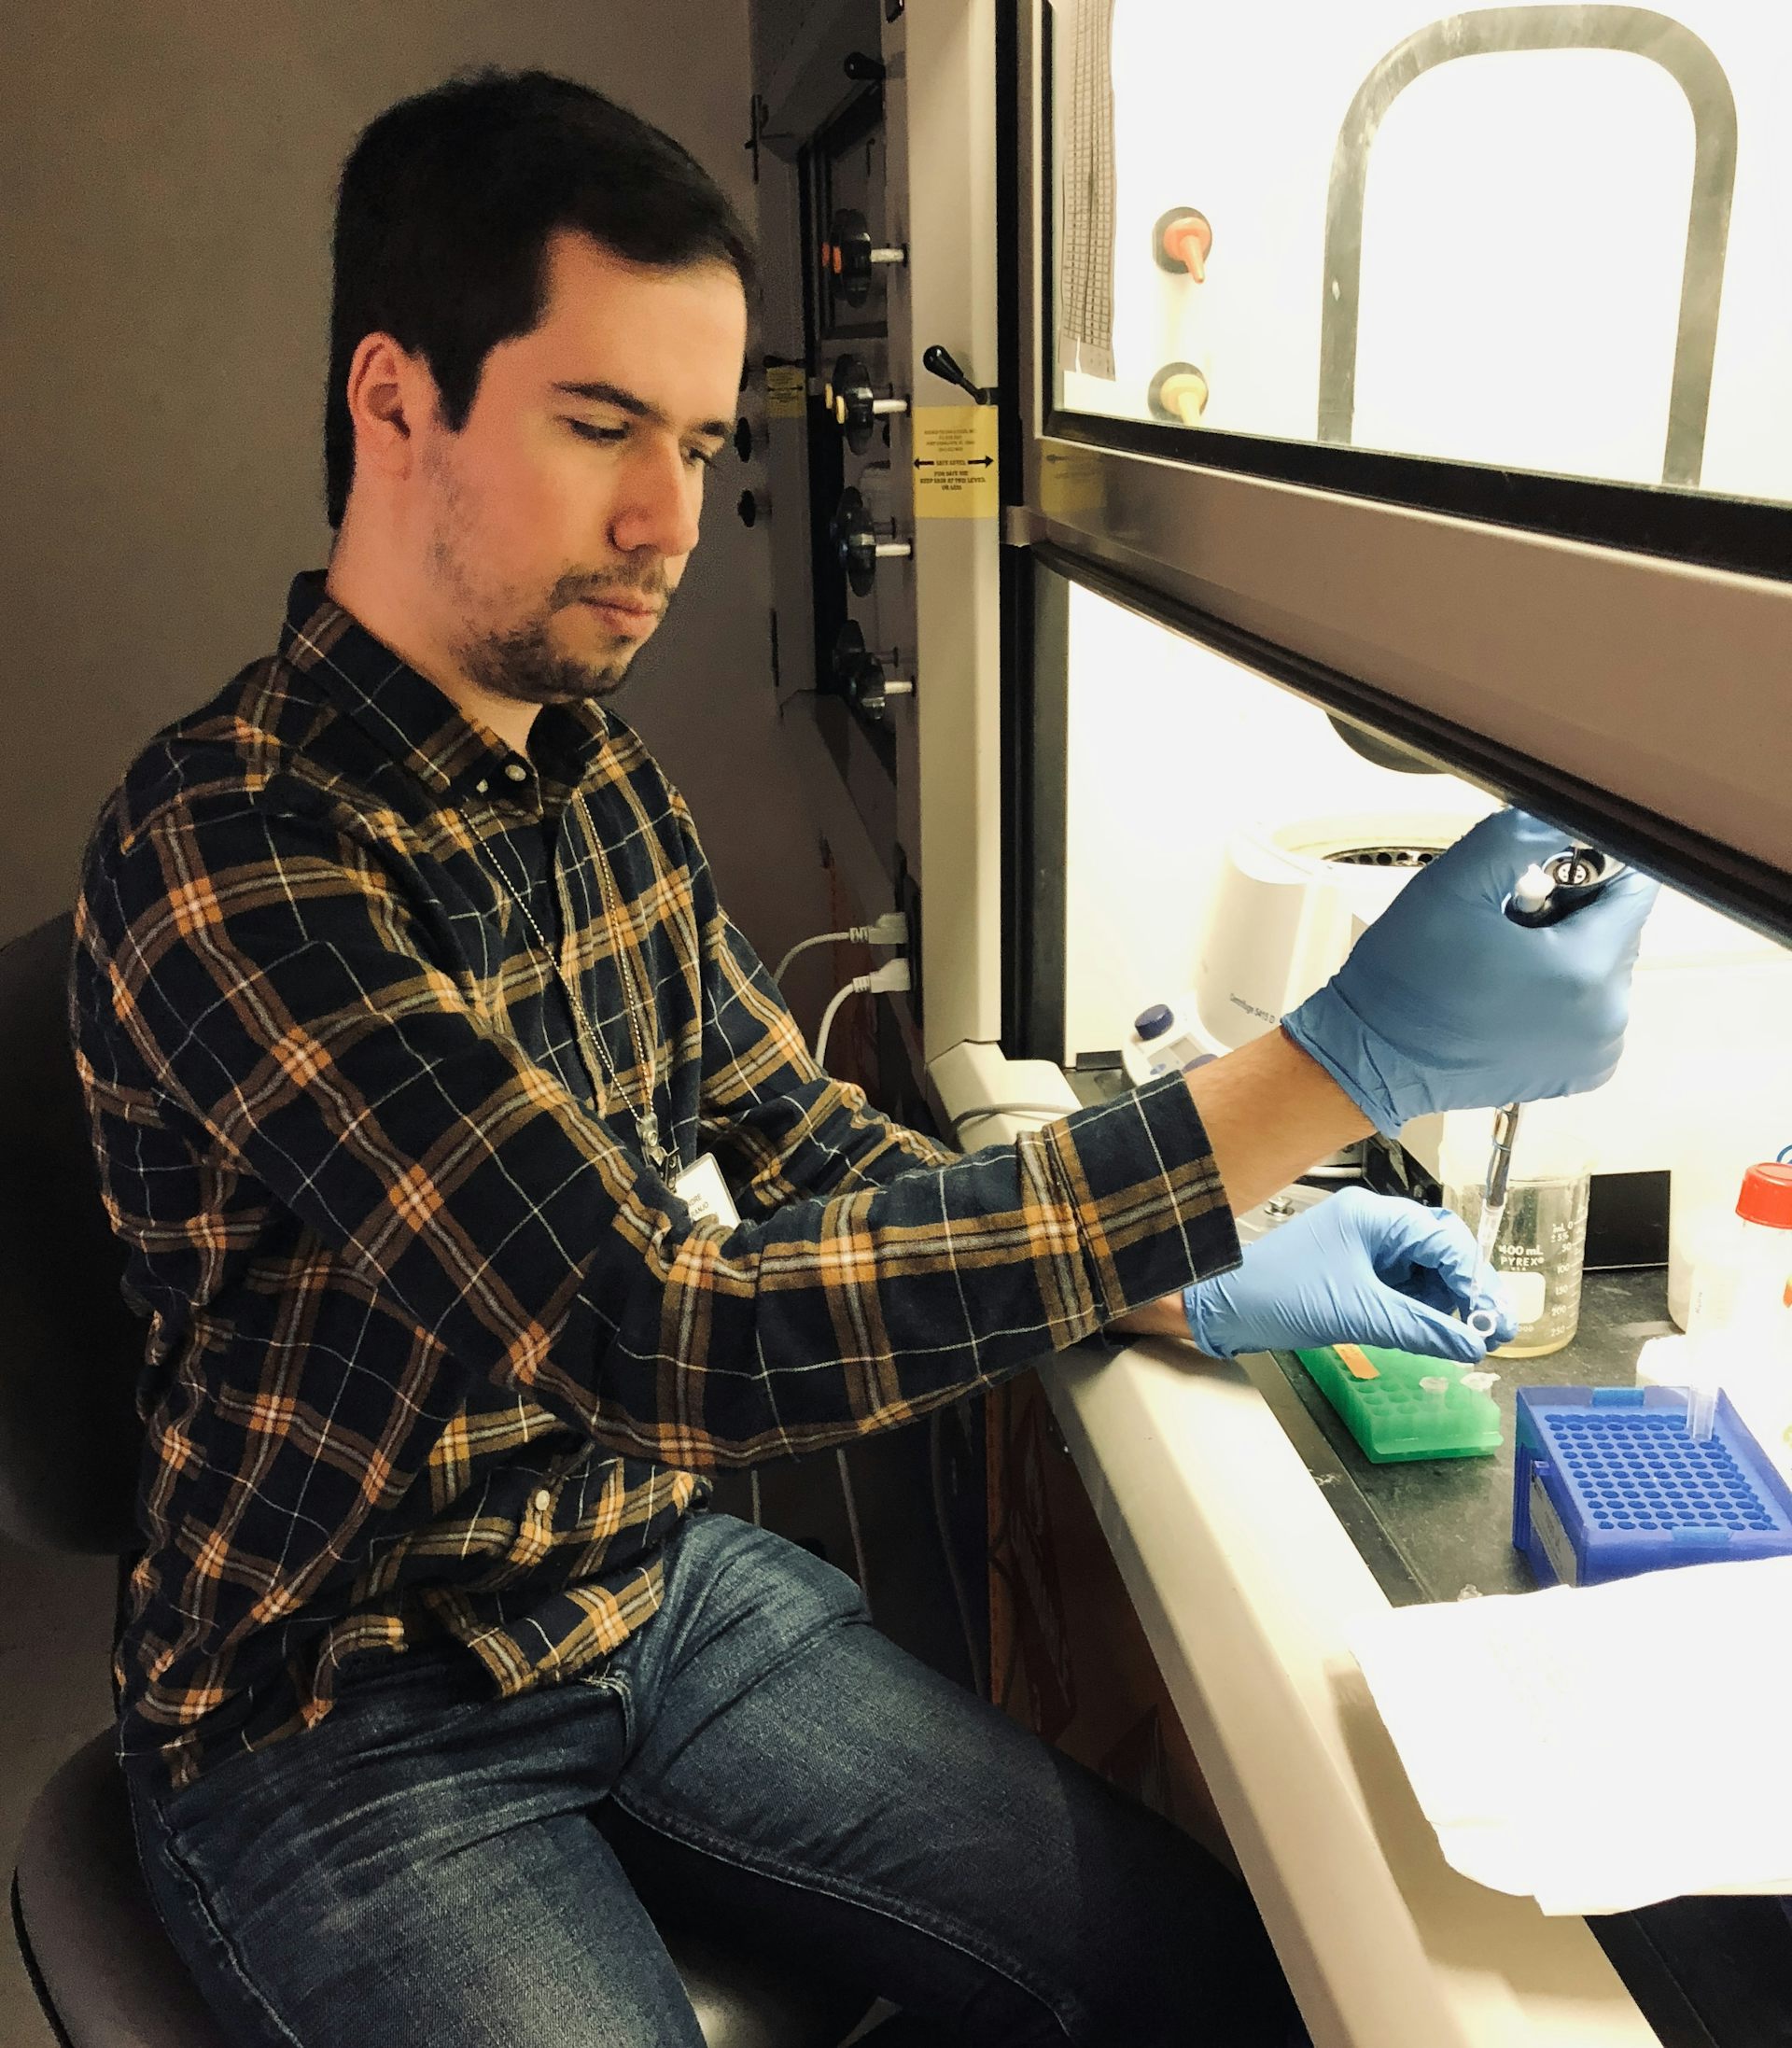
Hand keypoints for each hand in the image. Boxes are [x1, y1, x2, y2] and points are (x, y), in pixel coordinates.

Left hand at [1180, 1187, 1517, 1362]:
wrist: (1226, 1307)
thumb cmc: (1275, 1294)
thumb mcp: (1358, 1314)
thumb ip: (1420, 1328)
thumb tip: (1469, 1342)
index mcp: (1374, 1216)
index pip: (1445, 1239)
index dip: (1476, 1281)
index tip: (1495, 1319)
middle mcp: (1373, 1224)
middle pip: (1441, 1250)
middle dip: (1469, 1289)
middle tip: (1493, 1328)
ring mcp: (1364, 1247)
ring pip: (1425, 1270)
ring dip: (1448, 1302)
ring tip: (1467, 1335)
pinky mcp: (1356, 1272)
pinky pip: (1403, 1286)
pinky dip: (1422, 1308)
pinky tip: (1435, 1331)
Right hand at [1282, 810, 1657, 1133]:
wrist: (1373, 1059)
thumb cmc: (1405, 977)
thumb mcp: (1450, 884)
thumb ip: (1517, 836)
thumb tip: (1566, 818)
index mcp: (1585, 970)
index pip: (1635, 889)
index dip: (1588, 867)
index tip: (1534, 875)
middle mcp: (1608, 1018)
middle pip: (1617, 929)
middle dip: (1569, 911)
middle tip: (1504, 921)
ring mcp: (1597, 1051)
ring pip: (1602, 968)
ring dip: (1564, 952)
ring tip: (1501, 961)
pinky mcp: (1580, 1073)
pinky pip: (1590, 1010)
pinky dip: (1561, 993)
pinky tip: (1509, 994)